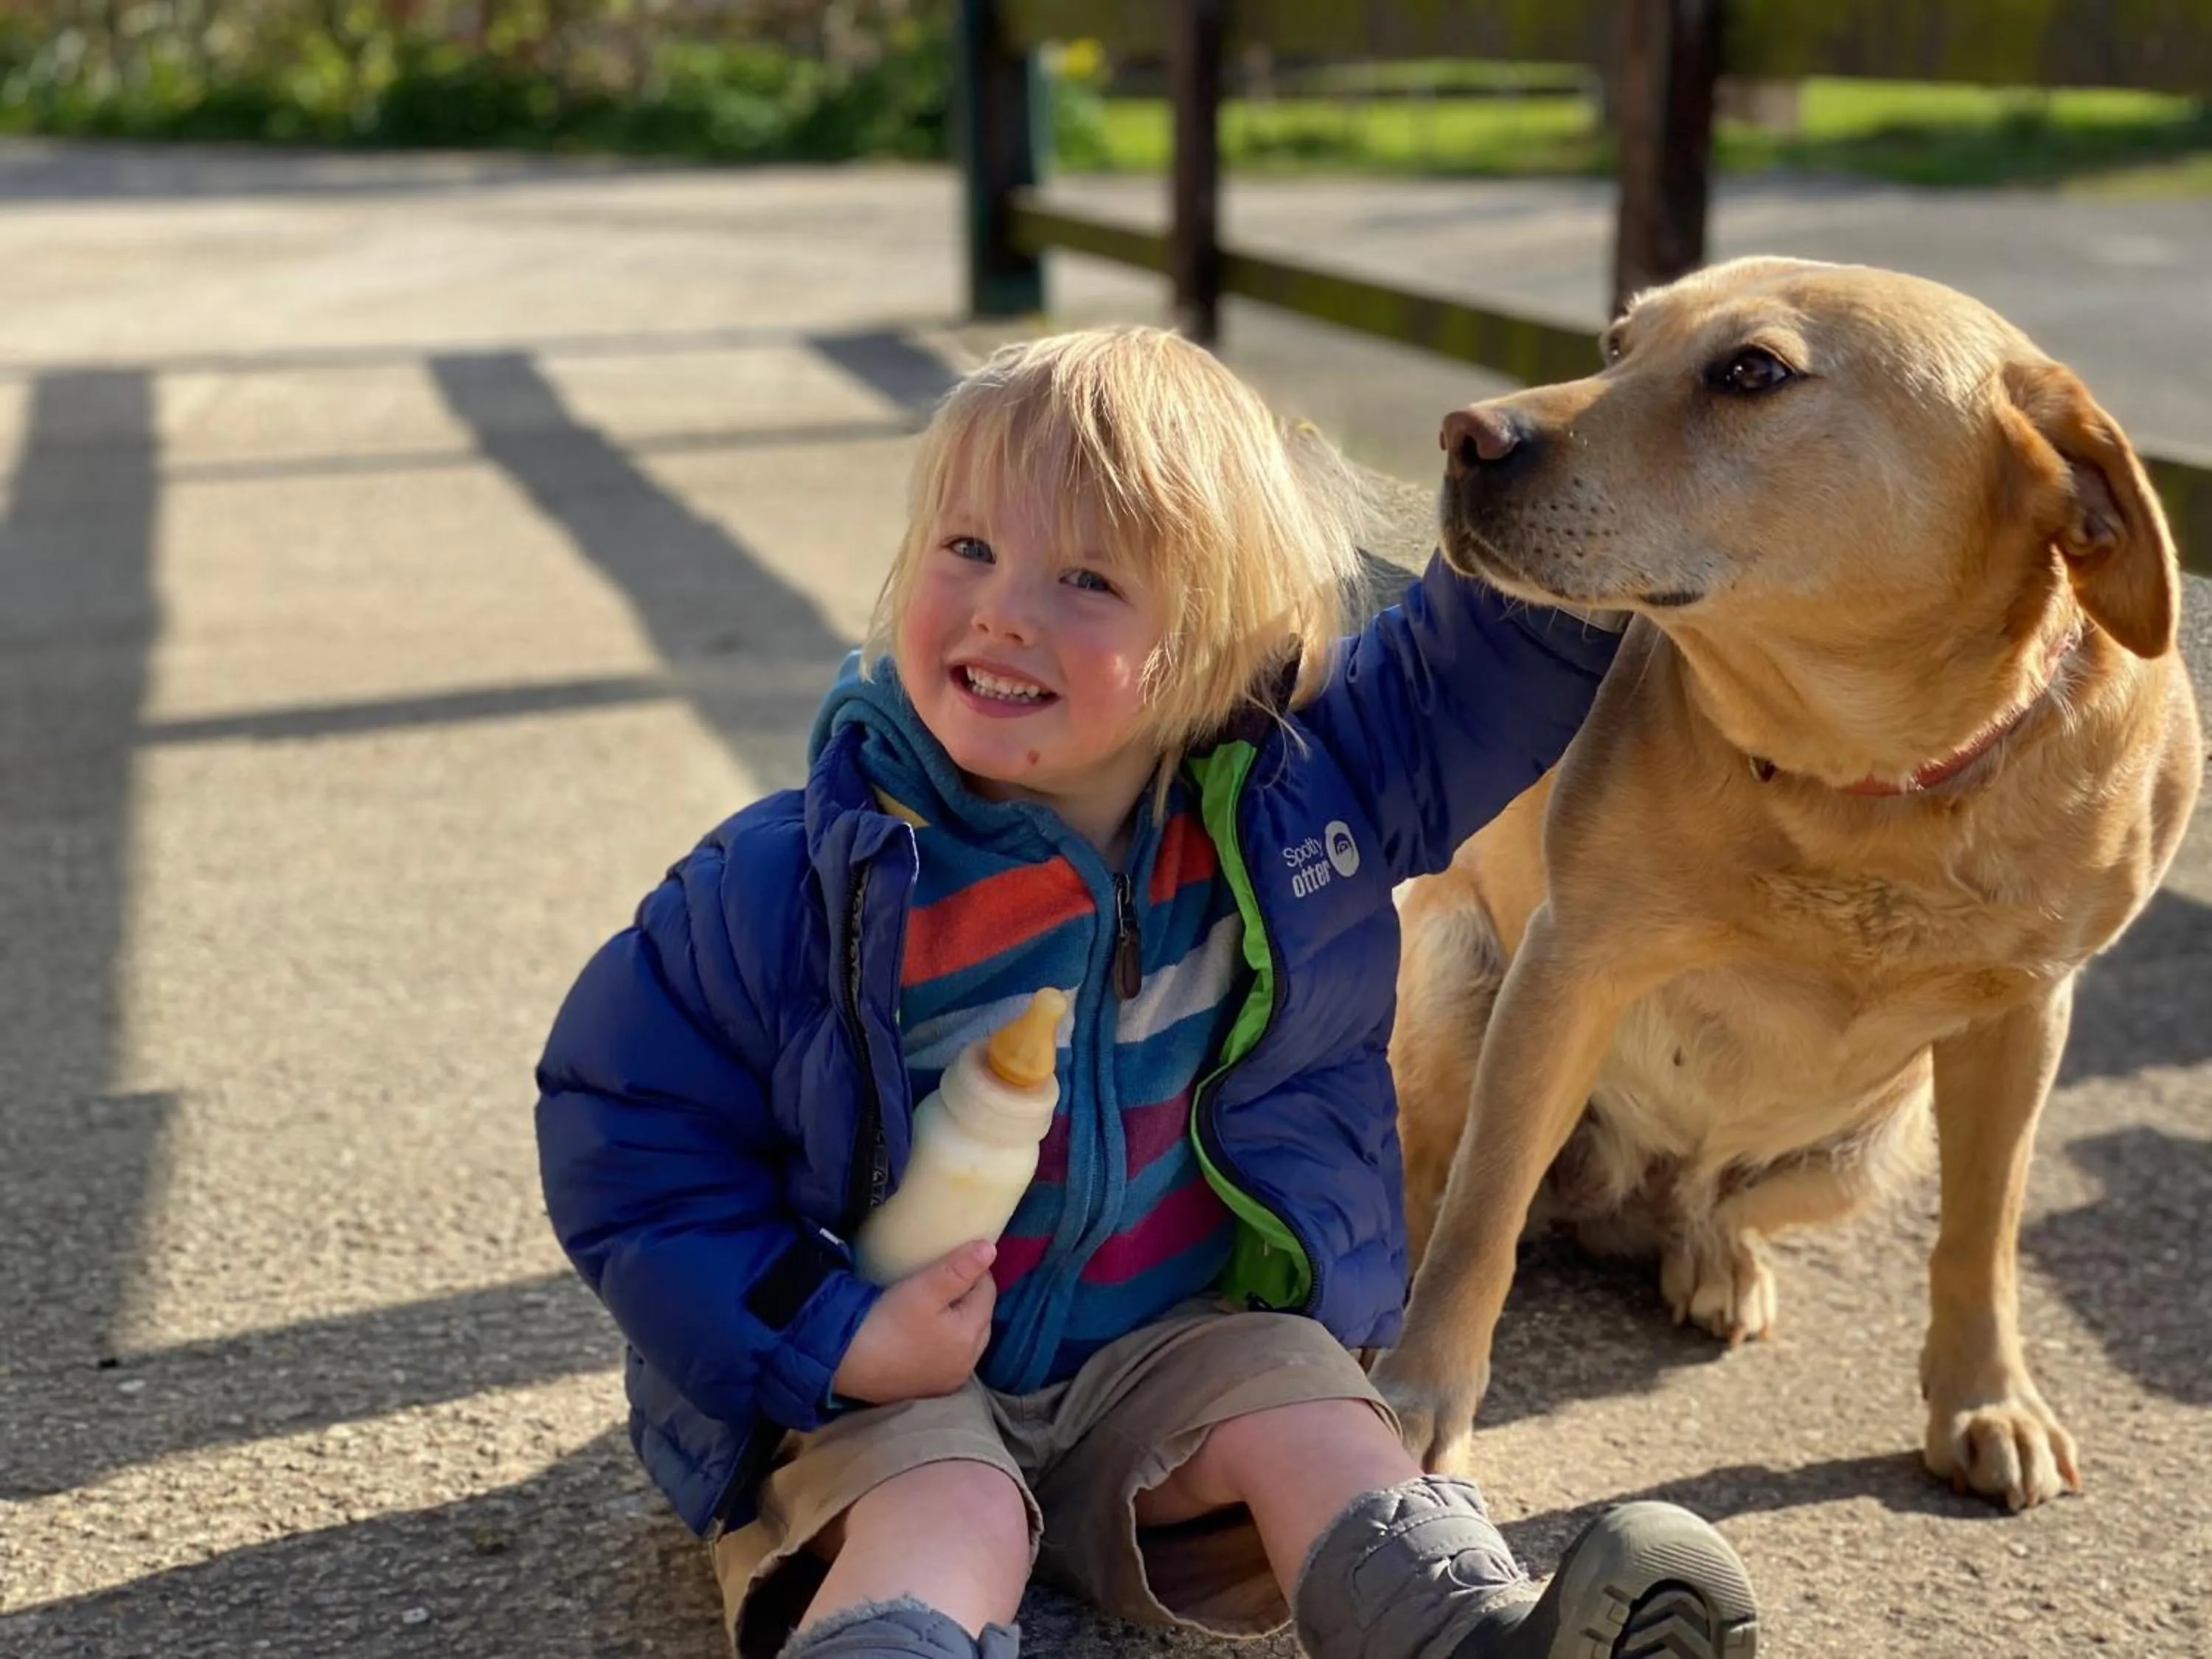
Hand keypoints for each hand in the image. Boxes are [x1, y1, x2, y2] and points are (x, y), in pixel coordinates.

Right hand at [832, 1240, 997, 1404]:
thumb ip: (960, 1268)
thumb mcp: (924, 1287)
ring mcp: (949, 1380)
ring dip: (959, 1320)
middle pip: (980, 1317)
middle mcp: (968, 1363)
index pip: (987, 1291)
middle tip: (942, 1280)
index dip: (974, 1271)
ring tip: (934, 1305)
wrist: (845, 1363)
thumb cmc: (888, 1320)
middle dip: (969, 1296)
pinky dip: (945, 1342)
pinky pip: (950, 1358)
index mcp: (971, 1335)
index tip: (952, 1261)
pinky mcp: (931, 1389)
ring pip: (967, 1340)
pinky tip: (926, 1333)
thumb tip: (991, 1249)